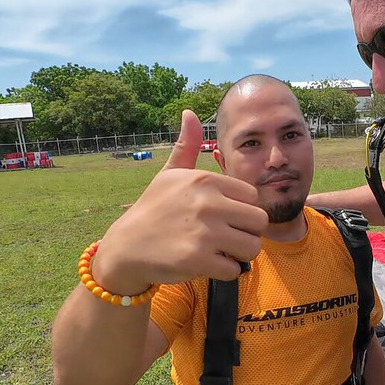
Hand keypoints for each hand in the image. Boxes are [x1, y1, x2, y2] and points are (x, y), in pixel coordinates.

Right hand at [92, 110, 268, 290]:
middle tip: (225, 238)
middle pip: (259, 222)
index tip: (221, 217)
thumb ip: (187, 146)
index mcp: (205, 180)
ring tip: (218, 250)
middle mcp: (207, 203)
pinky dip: (224, 271)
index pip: (252, 197)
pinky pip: (235, 270)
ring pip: (252, 247)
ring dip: (239, 255)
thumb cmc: (153, 209)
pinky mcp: (198, 260)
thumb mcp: (169, 175)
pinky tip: (205, 264)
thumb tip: (190, 112)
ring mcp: (203, 232)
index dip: (241, 211)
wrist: (126, 248)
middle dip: (246, 233)